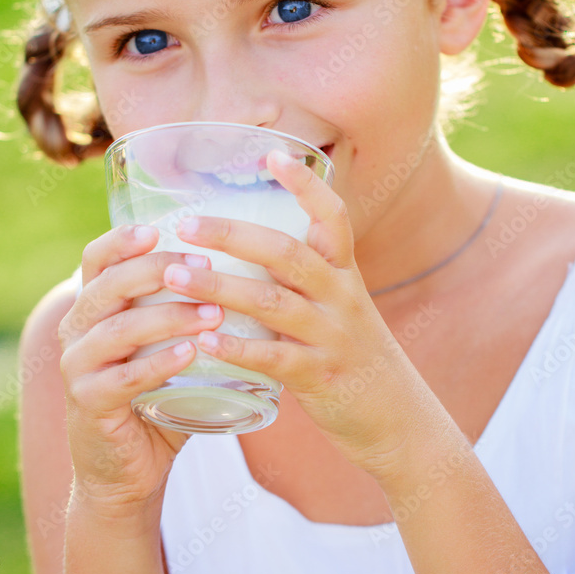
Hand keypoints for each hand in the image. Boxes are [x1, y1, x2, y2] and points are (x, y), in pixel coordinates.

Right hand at [57, 224, 226, 517]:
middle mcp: (78, 330)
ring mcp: (78, 368)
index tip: (162, 228)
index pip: (97, 259)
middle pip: (108, 286)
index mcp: (95, 307)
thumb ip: (189, 311)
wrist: (129, 470)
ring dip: (169, 317)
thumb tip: (255, 272)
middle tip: (204, 267)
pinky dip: (157, 364)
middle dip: (157, 271)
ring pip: (118, 330)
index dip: (123, 240)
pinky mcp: (88, 405)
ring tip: (214, 313)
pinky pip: (121, 378)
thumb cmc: (158, 397)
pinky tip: (190, 354)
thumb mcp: (168, 346)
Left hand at [164, 150, 415, 478]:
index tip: (272, 154)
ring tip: (175, 276)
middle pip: (286, 253)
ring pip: (271, 302)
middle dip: (232, 235)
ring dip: (219, 288)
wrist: (398, 419)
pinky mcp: (320, 377)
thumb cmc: (354, 356)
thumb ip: (304, 280)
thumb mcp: (340, 307)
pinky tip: (204, 342)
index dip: (305, 185)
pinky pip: (274, 359)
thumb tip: (246, 250)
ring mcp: (331, 336)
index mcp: (345, 274)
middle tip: (185, 224)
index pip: (333, 217)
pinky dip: (237, 348)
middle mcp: (341, 297)